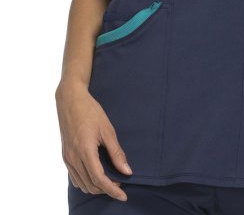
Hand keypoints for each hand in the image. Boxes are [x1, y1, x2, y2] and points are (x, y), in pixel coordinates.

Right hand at [55, 81, 132, 201]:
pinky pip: (74, 177)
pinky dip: (85, 182)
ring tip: (110, 181)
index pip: (99, 179)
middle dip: (106, 190)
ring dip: (96, 187)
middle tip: (120, 185)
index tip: (124, 196)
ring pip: (81, 184)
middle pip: (90, 185)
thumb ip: (116, 152)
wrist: (70, 99)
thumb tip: (126, 171)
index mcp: (85, 151)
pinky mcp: (65, 156)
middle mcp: (73, 158)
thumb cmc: (90, 111)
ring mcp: (67, 158)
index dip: (112, 190)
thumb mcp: (107, 130)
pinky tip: (95, 175)